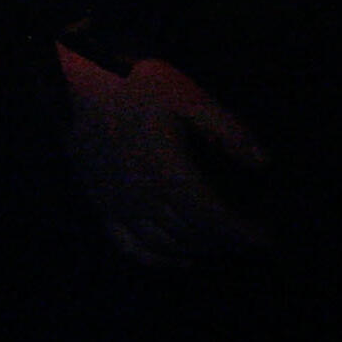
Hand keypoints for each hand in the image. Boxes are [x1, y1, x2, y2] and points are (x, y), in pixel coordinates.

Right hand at [59, 45, 265, 267]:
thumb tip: (264, 163)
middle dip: (226, 241)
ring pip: (165, 244)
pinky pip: (130, 246)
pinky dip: (158, 260)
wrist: (75, 81)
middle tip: (249, 238)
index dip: (242, 232)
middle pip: (193, 234)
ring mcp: (119, 205)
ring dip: (198, 249)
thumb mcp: (188, 96)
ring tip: (222, 245)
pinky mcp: (101, 204)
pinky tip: (179, 260)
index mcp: (169, 173)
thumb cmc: (135, 84)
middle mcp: (144, 198)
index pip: (213, 217)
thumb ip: (228, 129)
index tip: (266, 238)